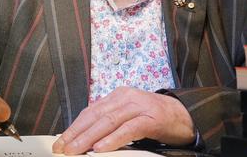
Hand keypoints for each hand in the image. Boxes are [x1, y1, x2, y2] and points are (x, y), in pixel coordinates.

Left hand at [52, 87, 194, 154]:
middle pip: (95, 116)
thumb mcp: (128, 116)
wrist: (186, 115)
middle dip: (76, 134)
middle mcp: (126, 98)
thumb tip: (86, 140)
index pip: (90, 112)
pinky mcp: (151, 118)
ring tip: (75, 150)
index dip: (74, 127)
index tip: (61, 142)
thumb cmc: (155, 118)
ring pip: (109, 122)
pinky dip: (113, 139)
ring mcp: (139, 106)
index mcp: (117, 96)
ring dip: (89, 138)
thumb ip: (110, 123)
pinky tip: (101, 148)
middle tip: (62, 148)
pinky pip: (129, 129)